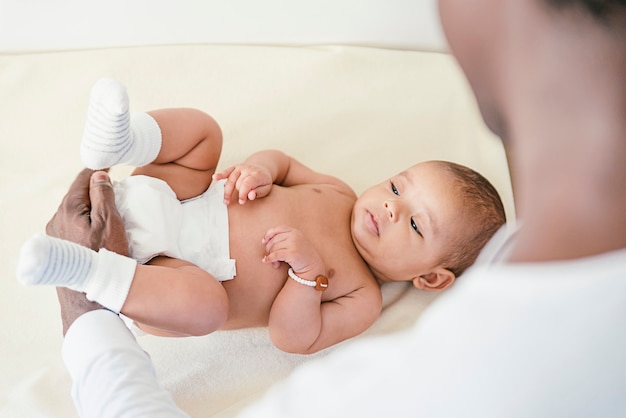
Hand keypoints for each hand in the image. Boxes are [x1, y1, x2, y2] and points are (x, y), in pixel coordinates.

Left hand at [47, 169, 128, 334]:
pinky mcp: (60, 246)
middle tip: (114, 185)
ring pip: (75, 210)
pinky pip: (73, 224)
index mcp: (68, 209)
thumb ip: (103, 196)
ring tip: (109, 205)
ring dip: (90, 205)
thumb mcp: (110, 222)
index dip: (97, 170)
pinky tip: (98, 226)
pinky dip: (86, 219)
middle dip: (94, 188)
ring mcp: (56, 234)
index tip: (111, 166)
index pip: (82, 179)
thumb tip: (99, 176)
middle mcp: (57, 219)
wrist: (91, 296)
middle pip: (77, 194)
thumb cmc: (104, 259)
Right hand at [213, 163, 272, 204]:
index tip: (241, 202)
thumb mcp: (266, 189)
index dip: (243, 194)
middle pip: (238, 183)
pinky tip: (215, 177)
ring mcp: (241, 167)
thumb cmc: (263, 182)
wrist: (263, 170)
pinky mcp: (235, 167)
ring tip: (226, 202)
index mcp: (257, 175)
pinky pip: (227, 171)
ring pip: (231, 179)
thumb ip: (259, 192)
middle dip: (238, 193)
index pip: (247, 184)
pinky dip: (220, 175)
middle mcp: (248, 169)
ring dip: (227, 191)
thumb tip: (250, 196)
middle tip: (239, 202)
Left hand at [261, 225, 323, 275]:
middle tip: (269, 256)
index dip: (269, 234)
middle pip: (274, 240)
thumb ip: (283, 239)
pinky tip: (266, 261)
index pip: (278, 228)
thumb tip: (265, 241)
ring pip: (274, 248)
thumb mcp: (294, 242)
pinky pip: (276, 255)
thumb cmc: (301, 254)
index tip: (264, 241)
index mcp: (295, 231)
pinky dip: (269, 258)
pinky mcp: (292, 253)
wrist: (313, 265)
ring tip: (275, 263)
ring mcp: (294, 244)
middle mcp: (295, 236)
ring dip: (271, 256)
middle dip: (269, 249)